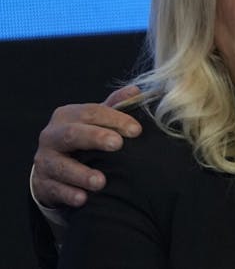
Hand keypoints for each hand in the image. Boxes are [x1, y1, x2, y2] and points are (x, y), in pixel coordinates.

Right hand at [32, 85, 142, 207]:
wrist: (53, 166)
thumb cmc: (82, 138)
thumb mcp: (96, 120)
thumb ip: (115, 105)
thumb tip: (137, 91)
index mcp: (67, 116)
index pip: (91, 112)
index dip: (114, 119)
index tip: (136, 130)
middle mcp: (52, 136)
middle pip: (72, 134)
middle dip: (95, 138)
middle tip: (117, 144)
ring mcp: (44, 160)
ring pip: (60, 166)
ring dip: (81, 174)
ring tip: (101, 182)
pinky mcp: (42, 183)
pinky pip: (54, 189)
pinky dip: (69, 194)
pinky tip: (83, 199)